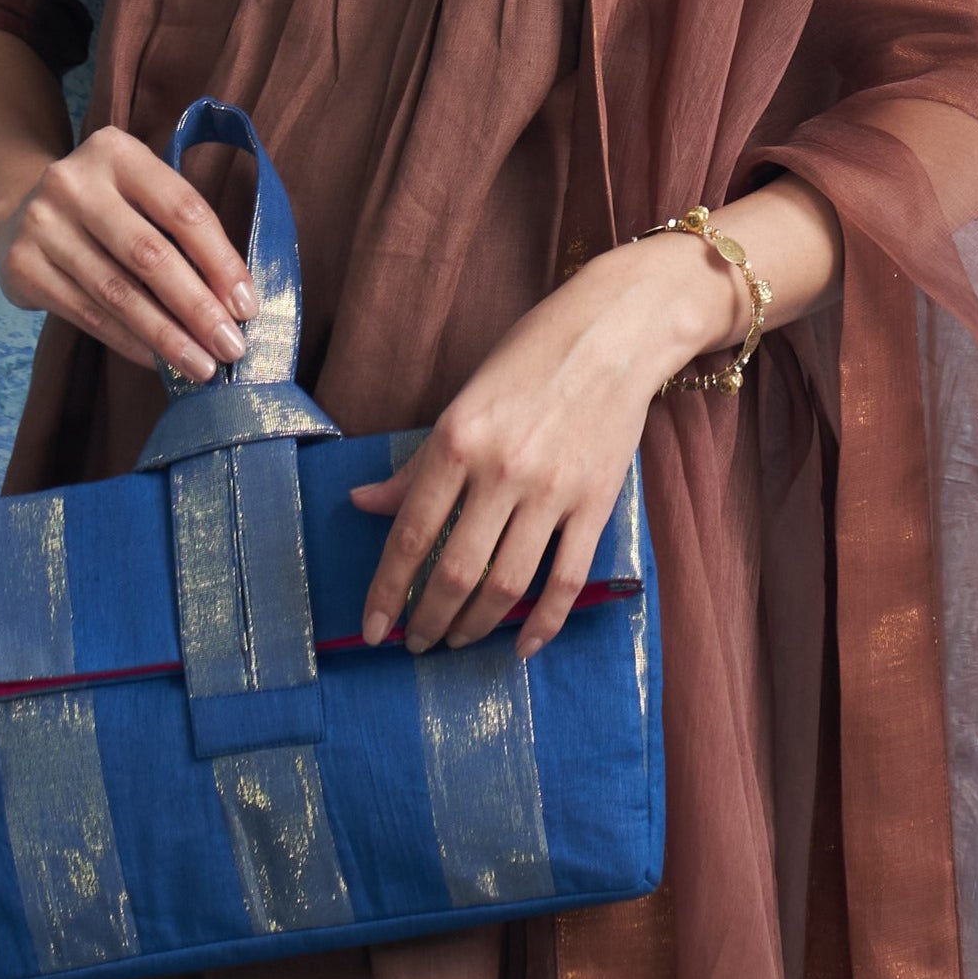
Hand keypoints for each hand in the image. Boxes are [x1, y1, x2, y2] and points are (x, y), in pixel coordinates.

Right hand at [0, 123, 260, 381]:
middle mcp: (74, 182)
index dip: (220, 261)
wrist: (15, 216)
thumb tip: (234, 300)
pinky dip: (130, 342)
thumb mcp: (138, 193)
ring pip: (118, 293)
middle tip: (231, 347)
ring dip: (166, 336)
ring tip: (201, 365)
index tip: (246, 305)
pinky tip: (159, 361)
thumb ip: (181, 230)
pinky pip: (88, 314)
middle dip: (197, 307)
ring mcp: (42, 224)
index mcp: (116, 152)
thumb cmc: (104, 209)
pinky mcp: (23, 268)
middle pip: (150, 254)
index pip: (182, 209)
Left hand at [349, 232, 743, 660]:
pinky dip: (544, 623)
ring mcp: (553, 491)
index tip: (371, 630)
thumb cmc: (529, 357)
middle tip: (415, 643)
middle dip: (427, 620)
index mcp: (458, 439)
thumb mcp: (462, 401)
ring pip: (507, 585)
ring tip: (456, 641)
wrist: (613, 333)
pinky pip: (567, 580)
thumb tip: (364, 504)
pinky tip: (523, 645)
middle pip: (455, 571)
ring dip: (475, 626)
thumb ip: (417, 463)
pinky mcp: (596, 504)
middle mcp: (502, 470)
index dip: (387, 591)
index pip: (411, 533)